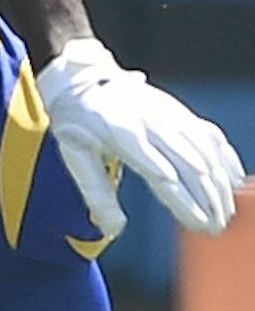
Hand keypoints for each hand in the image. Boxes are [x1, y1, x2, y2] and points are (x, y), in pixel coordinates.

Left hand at [35, 38, 243, 239]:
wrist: (82, 81)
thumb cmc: (77, 122)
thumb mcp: (75, 156)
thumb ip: (96, 193)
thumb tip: (113, 230)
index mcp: (124, 134)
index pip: (163, 175)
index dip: (185, 202)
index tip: (199, 225)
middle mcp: (153, 123)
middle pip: (192, 166)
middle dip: (209, 200)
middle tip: (216, 229)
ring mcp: (170, 114)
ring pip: (207, 152)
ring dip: (220, 185)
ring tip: (226, 213)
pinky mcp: (179, 111)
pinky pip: (211, 135)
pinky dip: (226, 158)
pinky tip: (234, 180)